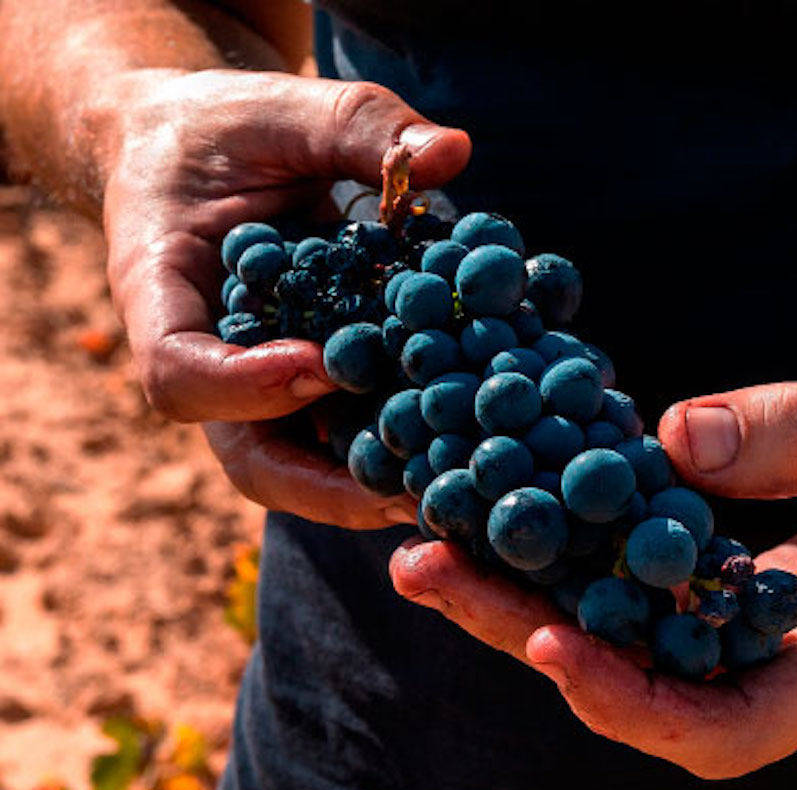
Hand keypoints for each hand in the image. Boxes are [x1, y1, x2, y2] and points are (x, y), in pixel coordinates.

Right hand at [102, 67, 469, 526]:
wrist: (202, 154)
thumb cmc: (225, 128)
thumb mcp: (280, 107)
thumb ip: (358, 126)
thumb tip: (452, 153)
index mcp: (162, 294)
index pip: (177, 372)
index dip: (244, 386)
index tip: (320, 366)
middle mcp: (209, 361)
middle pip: (247, 456)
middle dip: (322, 487)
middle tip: (403, 498)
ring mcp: (259, 383)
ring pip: (300, 463)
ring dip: (369, 485)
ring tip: (446, 491)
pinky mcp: (306, 383)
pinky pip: (341, 429)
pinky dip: (394, 441)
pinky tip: (457, 441)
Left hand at [390, 381, 796, 777]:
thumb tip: (676, 436)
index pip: (719, 729)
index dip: (627, 703)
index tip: (550, 646)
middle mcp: (762, 667)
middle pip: (624, 679)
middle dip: (518, 628)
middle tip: (421, 568)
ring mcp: (728, 631)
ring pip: (608, 632)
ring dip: (514, 590)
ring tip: (427, 540)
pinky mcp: (706, 588)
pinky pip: (621, 585)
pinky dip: (560, 554)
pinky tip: (501, 512)